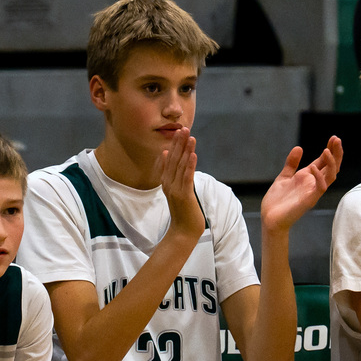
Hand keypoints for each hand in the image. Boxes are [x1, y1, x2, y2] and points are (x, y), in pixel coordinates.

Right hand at [158, 127, 204, 241]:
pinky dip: (190, 165)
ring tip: (191, 137)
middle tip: (184, 128)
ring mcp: (175, 189)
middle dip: (179, 143)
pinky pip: (187, 177)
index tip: (179, 132)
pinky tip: (194, 155)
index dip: (175, 145)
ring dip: (186, 150)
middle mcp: (168, 184)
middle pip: (174, 160)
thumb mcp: (176, 190)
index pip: (170, 160)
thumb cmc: (182, 212)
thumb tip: (166, 155)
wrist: (182, 232)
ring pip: (180, 166)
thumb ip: (172, 173)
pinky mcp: (184, 195)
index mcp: (166, 182)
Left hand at [261, 137, 342, 232]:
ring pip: (331, 176)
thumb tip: (299, 148)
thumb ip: (291, 164)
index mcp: (308, 177)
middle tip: (337, 139)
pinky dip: (319, 177)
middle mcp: (313, 183)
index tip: (334, 138)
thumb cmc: (277, 201)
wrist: (269, 218)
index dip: (330, 150)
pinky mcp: (309, 200)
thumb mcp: (284, 177)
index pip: (324, 162)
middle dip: (336, 153)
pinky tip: (313, 167)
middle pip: (332, 167)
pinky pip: (320, 188)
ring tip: (328, 150)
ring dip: (332, 163)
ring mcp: (313, 192)